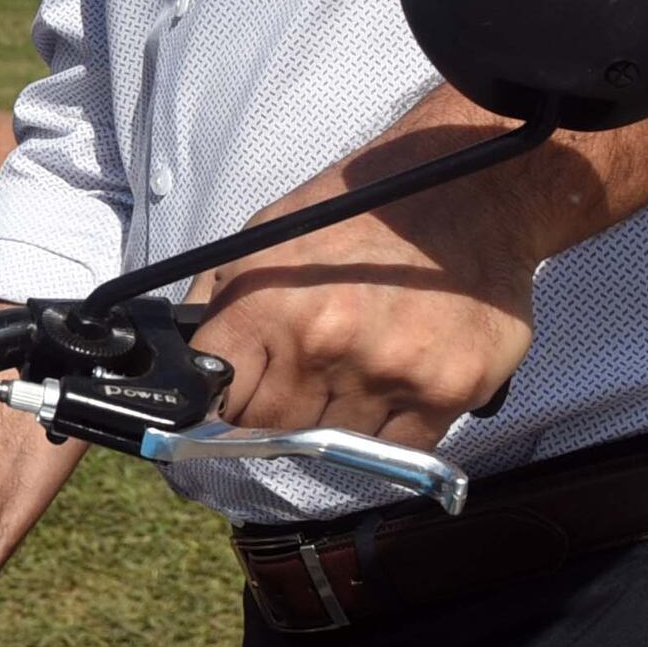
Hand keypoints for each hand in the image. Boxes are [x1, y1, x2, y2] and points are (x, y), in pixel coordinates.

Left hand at [190, 114, 565, 447]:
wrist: (463, 194)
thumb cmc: (357, 215)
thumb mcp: (264, 238)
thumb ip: (218, 303)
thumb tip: (183, 362)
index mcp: (266, 307)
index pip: (219, 399)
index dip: (222, 408)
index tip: (233, 406)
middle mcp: (322, 345)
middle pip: (274, 430)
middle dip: (278, 417)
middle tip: (301, 387)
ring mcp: (385, 373)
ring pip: (334, 447)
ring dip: (336, 425)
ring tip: (354, 376)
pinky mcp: (444, 391)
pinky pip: (396, 452)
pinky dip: (388, 435)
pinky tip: (392, 392)